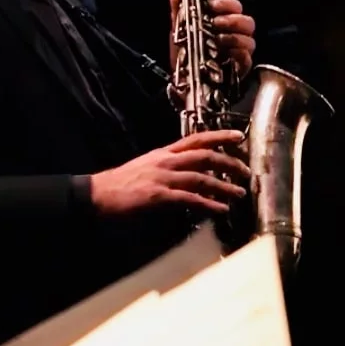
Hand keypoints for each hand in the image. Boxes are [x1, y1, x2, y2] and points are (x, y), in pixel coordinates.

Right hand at [89, 129, 249, 216]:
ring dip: (223, 185)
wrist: (98, 194)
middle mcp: (166, 161)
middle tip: (246, 171)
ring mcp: (163, 178)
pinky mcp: (158, 196)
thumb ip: (169, 167)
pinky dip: (208, 204)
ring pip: (201, 177)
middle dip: (229, 162)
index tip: (239, 136)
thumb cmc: (121, 183)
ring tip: (239, 193)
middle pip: (205, 155)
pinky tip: (221, 209)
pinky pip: (189, 199)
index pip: (196, 138)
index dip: (220, 136)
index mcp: (164, 153)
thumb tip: (190, 172)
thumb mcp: (147, 167)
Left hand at [169, 0, 255, 77]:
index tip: (213, 5)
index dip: (226, 3)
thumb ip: (179, 12)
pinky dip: (237, 55)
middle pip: (248, 22)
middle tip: (216, 23)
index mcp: (224, 20)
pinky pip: (247, 59)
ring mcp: (240, 51)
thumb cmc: (186, 52)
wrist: (185, 79)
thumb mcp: (180, 31)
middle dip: (232, 20)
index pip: (234, 6)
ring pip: (250, 40)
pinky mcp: (240, 67)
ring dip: (234, 37)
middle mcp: (235, 34)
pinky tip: (224, 55)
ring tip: (218, 40)